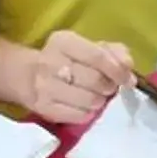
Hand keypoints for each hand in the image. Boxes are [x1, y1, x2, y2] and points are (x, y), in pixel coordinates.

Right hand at [20, 32, 138, 124]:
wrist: (27, 75)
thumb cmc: (67, 59)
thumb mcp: (88, 47)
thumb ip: (114, 52)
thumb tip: (129, 67)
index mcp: (63, 42)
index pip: (97, 56)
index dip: (117, 70)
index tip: (128, 80)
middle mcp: (50, 62)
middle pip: (95, 80)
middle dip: (109, 86)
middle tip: (109, 88)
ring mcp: (45, 87)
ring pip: (89, 101)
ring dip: (100, 101)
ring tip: (97, 96)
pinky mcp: (44, 109)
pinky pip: (78, 116)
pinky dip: (88, 113)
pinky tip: (85, 106)